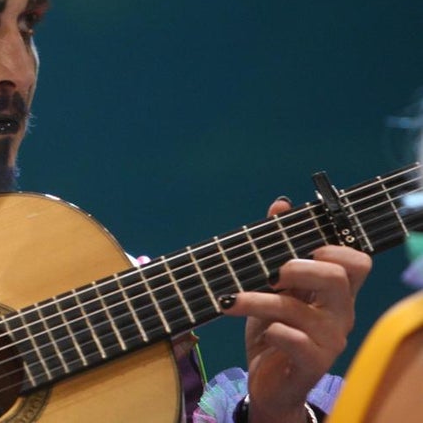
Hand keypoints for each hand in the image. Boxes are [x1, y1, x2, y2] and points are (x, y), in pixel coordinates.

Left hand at [221, 198, 371, 422]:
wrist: (269, 383)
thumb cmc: (274, 329)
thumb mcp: (272, 287)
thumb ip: (278, 248)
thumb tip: (280, 204)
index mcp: (334, 293)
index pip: (357, 262)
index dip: (333, 247)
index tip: (299, 246)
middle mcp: (339, 314)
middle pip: (336, 277)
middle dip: (296, 267)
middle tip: (268, 272)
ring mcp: (330, 340)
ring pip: (300, 308)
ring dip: (259, 299)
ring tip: (231, 299)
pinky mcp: (313, 363)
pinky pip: (294, 339)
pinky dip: (272, 331)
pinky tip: (261, 333)